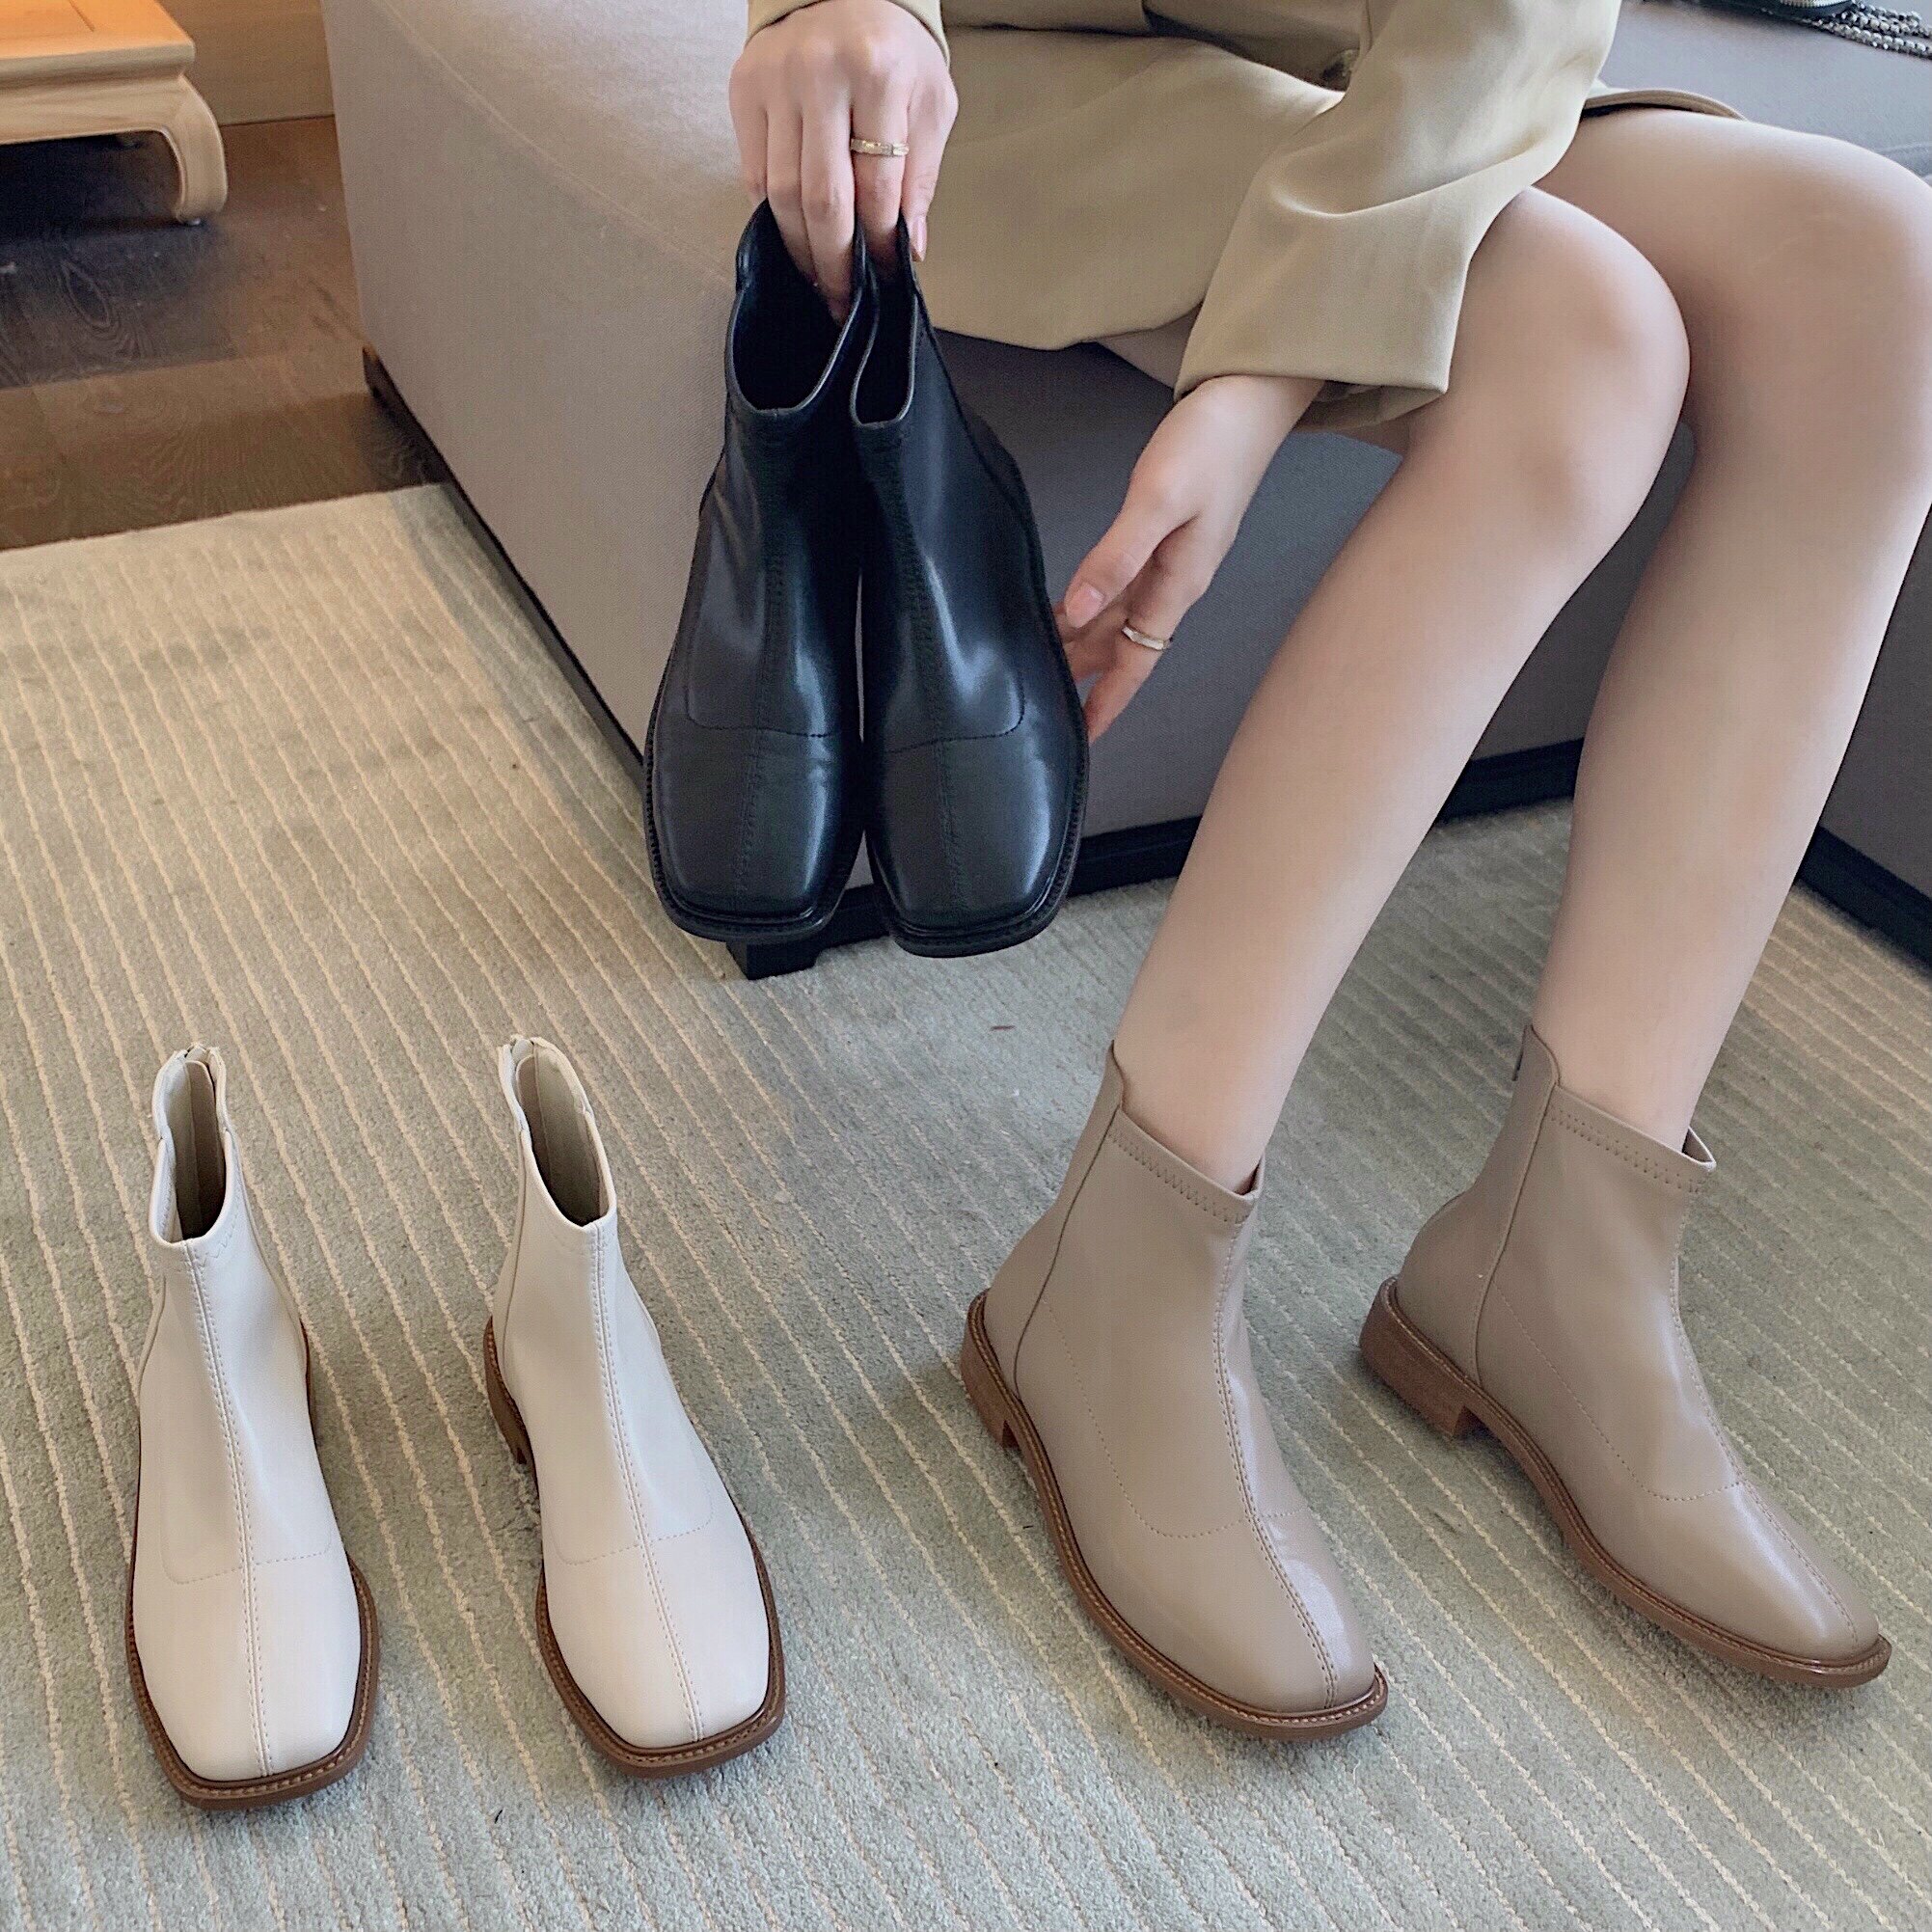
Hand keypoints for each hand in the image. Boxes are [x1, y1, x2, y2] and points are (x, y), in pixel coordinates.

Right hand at [730, 0, 956, 317]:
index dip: (878, 247)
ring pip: (780, 193)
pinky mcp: (744, 88)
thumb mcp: (929, 102)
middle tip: (844, 299)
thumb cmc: (893, 50)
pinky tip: (793, 236)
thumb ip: (920, 175)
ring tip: (819, 278)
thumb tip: (907, 248)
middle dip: (834, 261)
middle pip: (821, 198)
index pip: (876, 188)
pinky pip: (752, 173)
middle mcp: (820, 74)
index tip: (882, 281)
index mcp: (877, 74)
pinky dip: (773, 215)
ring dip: (800, 248)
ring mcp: (775, 80)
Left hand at [1061, 373, 1321, 738]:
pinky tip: (1068, 608)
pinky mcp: (1164, 535)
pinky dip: (1092, 603)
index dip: (1107, 700)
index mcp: (1178, 584)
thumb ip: (1116, 557)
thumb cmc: (1212, 443)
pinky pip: (1122, 586)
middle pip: (1121, 645)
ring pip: (1118, 617)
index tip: (1080, 736)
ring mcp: (1170, 560)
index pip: (1135, 660)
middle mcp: (1174, 582)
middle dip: (1083, 675)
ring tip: (1040, 661)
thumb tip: (1078, 611)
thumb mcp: (1159, 500)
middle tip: (1037, 701)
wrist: (1250, 397)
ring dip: (1083, 640)